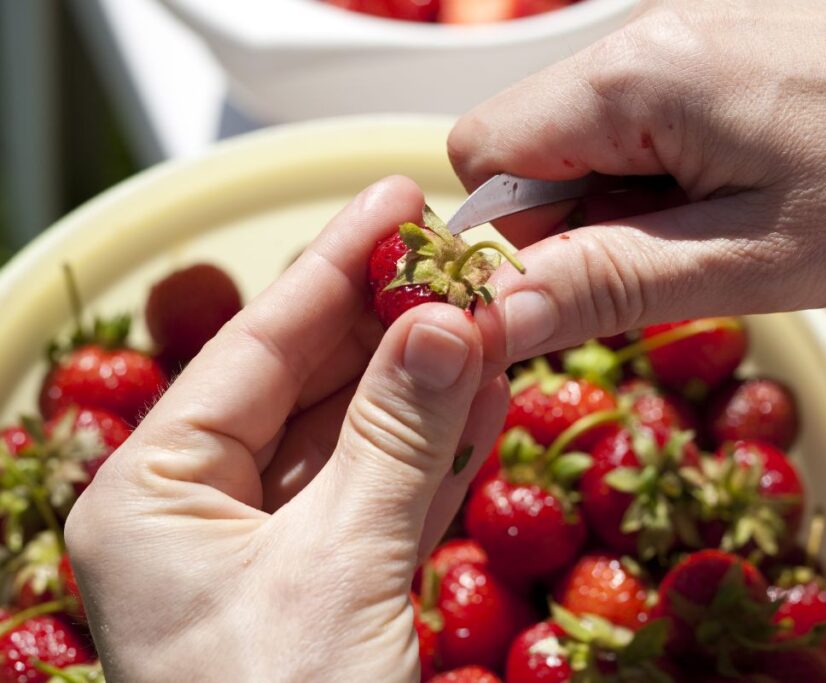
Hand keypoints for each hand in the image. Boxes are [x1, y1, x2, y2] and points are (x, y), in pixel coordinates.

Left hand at [63, 177, 508, 681]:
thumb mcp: (334, 570)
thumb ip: (393, 440)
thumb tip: (442, 324)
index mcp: (153, 495)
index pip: (255, 349)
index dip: (331, 269)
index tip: (394, 202)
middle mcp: (206, 511)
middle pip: (313, 384)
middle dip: (391, 321)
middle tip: (457, 254)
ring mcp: (277, 547)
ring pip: (364, 436)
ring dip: (430, 378)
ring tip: (489, 311)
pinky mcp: (337, 583)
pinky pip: (392, 493)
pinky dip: (442, 446)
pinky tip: (485, 391)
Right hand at [449, 0, 825, 365]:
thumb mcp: (752, 260)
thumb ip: (610, 283)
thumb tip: (498, 314)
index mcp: (634, 78)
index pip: (483, 157)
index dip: (510, 239)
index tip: (580, 284)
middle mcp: (642, 37)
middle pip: (532, 146)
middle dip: (578, 224)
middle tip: (676, 260)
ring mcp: (682, 33)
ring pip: (589, 138)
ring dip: (630, 203)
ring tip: (727, 223)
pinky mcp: (718, 44)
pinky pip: (644, 119)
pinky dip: (668, 173)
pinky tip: (743, 188)